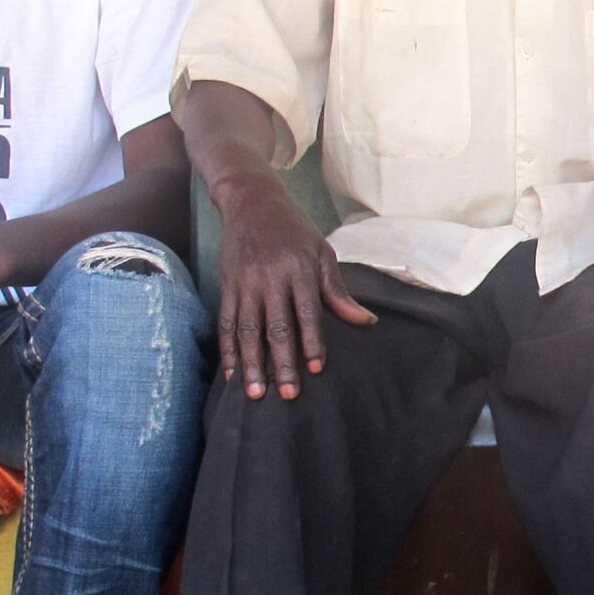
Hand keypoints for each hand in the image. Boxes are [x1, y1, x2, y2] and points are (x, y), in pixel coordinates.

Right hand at [208, 170, 374, 399]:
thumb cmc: (295, 229)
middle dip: (281, 362)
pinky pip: (227, 322)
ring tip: (255, 393)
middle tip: (287, 394)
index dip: (311, 341)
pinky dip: (228, 350)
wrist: (251, 200)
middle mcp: (270, 277)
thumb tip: (366, 321)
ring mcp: (245, 283)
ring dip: (251, 363)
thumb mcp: (322, 252)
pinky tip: (232, 373)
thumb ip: (338, 291)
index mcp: (299, 269)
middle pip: (276, 326)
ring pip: (247, 329)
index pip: (307, 312)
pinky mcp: (227, 285)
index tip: (315, 369)